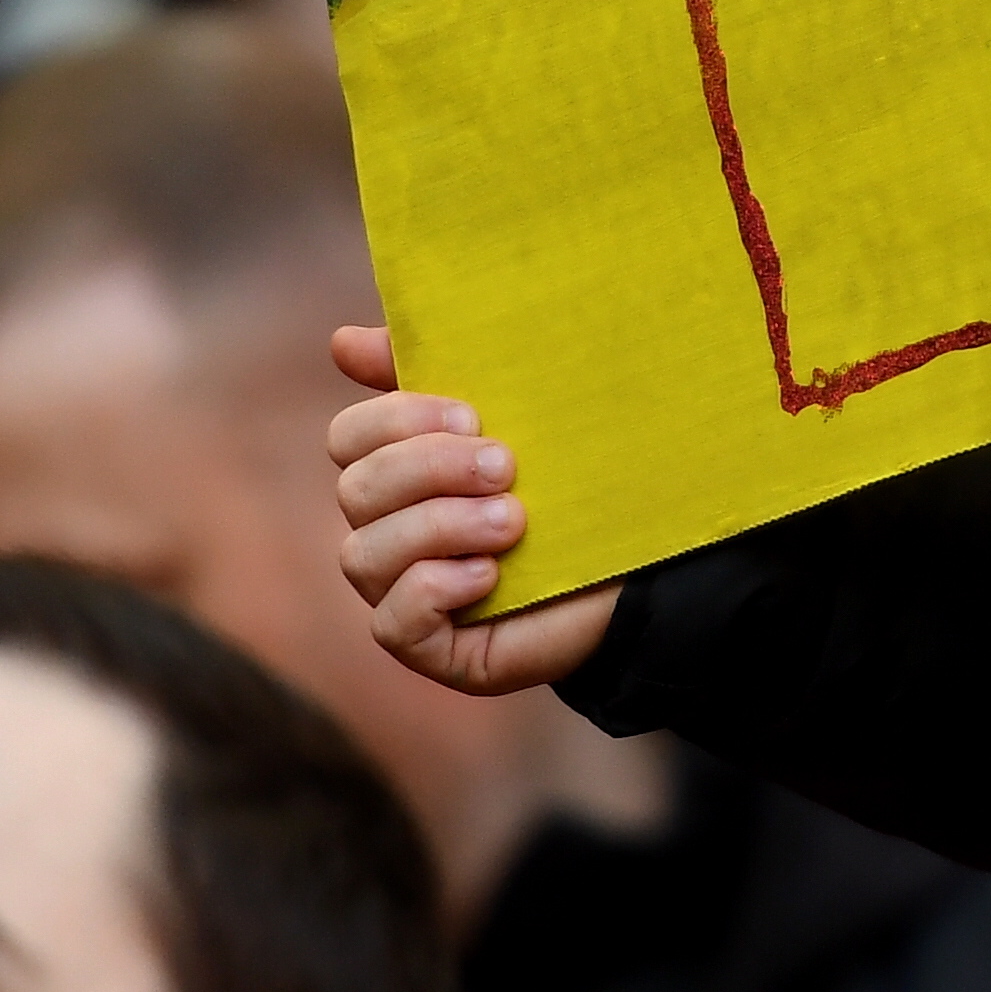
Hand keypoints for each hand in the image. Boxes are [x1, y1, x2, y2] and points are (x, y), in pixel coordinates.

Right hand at [329, 326, 619, 693]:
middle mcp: (391, 530)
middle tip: (507, 465)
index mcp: (403, 469)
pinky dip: (433, 591)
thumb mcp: (520, 413)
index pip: (350, 437)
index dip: (397, 420)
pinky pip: (392, 624)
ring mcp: (405, 591)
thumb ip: (442, 370)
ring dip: (439, 527)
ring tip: (512, 522)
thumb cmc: (578, 481)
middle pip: (356, 490)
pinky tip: (488, 576)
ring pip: (364, 554)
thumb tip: (343, 344)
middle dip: (430, 470)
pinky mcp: (433, 647)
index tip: (474, 416)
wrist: (647, 560)